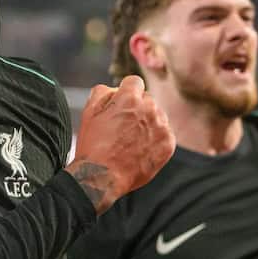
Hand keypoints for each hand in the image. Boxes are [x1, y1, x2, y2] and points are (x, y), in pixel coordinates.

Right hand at [65, 76, 174, 213]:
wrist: (102, 177)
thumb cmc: (93, 145)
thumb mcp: (89, 112)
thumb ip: (102, 92)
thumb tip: (114, 88)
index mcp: (130, 97)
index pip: (135, 82)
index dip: (126, 92)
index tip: (122, 104)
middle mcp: (149, 108)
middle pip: (147, 99)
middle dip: (137, 109)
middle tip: (123, 127)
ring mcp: (161, 126)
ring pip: (157, 116)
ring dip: (147, 123)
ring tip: (130, 140)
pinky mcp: (168, 143)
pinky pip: (164, 134)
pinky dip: (154, 139)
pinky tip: (139, 149)